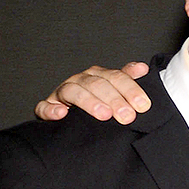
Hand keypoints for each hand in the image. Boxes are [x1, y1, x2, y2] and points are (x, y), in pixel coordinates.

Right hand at [34, 62, 150, 123]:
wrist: (73, 119)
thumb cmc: (99, 103)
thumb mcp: (115, 91)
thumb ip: (128, 80)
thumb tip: (143, 68)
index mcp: (99, 75)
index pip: (116, 77)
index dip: (130, 89)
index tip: (143, 105)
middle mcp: (81, 80)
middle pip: (97, 84)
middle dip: (114, 99)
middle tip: (127, 116)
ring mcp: (62, 93)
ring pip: (74, 91)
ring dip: (89, 102)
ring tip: (104, 115)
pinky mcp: (48, 107)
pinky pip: (45, 107)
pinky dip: (51, 109)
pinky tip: (62, 113)